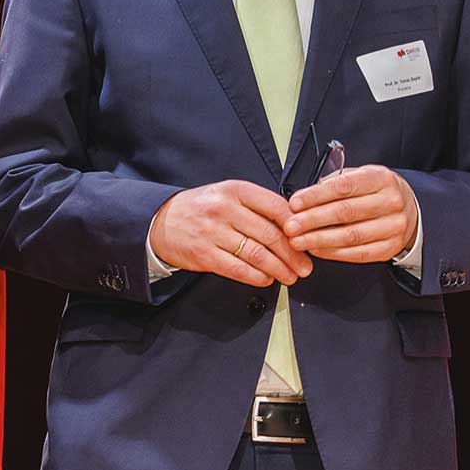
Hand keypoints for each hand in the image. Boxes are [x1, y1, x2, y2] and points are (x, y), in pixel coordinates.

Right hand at [150, 180, 311, 287]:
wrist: (161, 221)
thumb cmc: (201, 209)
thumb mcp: (227, 195)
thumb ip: (257, 206)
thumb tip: (294, 227)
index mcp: (234, 190)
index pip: (276, 207)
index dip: (297, 226)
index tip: (308, 239)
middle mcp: (224, 209)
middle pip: (270, 234)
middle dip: (293, 254)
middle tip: (305, 266)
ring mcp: (212, 232)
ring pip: (257, 254)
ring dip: (279, 269)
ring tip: (291, 276)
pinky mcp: (204, 255)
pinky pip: (238, 269)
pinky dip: (257, 277)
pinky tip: (266, 279)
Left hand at [285, 164, 419, 262]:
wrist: (409, 208)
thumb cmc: (374, 191)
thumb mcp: (359, 177)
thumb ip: (332, 184)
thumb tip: (300, 198)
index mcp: (381, 179)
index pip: (344, 186)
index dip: (316, 196)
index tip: (294, 203)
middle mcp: (391, 202)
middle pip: (346, 212)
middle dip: (313, 220)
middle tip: (290, 226)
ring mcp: (393, 227)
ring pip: (351, 235)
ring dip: (319, 239)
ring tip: (297, 241)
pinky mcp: (390, 247)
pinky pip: (358, 253)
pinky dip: (333, 253)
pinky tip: (316, 250)